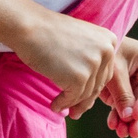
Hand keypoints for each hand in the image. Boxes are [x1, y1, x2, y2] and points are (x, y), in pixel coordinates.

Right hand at [14, 12, 132, 119]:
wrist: (28, 26)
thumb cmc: (48, 33)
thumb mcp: (80, 40)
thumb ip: (91, 58)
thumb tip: (93, 90)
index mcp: (109, 40)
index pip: (105, 72)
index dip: (93, 87)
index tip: (82, 97)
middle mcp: (107, 51)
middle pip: (99, 84)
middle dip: (85, 100)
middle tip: (74, 110)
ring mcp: (94, 64)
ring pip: (86, 93)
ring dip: (72, 103)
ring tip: (60, 106)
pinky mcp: (79, 77)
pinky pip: (73, 97)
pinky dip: (63, 104)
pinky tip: (54, 105)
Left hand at [106, 37, 137, 137]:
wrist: (89, 46)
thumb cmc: (106, 50)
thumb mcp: (115, 70)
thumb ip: (123, 93)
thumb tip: (130, 117)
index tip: (136, 115)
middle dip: (137, 117)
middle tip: (133, 132)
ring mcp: (137, 85)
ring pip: (135, 108)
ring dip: (128, 121)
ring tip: (121, 132)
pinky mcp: (125, 93)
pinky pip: (123, 108)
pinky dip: (118, 117)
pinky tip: (113, 124)